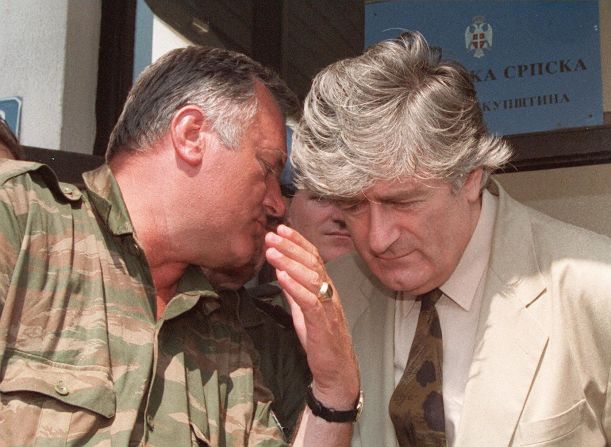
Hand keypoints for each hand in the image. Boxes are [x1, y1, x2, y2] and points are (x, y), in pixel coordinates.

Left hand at [265, 225, 358, 409]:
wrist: (337, 371)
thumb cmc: (321, 340)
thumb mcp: (304, 311)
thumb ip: (295, 291)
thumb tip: (281, 271)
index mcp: (326, 288)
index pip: (313, 257)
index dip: (298, 242)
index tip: (280, 229)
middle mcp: (330, 293)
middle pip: (312, 263)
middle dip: (291, 247)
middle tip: (271, 235)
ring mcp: (328, 308)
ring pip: (311, 278)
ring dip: (289, 263)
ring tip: (271, 251)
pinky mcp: (322, 325)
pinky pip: (309, 302)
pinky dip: (295, 287)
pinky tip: (281, 277)